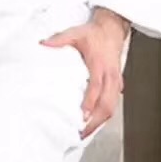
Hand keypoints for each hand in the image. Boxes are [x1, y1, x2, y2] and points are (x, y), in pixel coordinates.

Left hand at [39, 7, 128, 138]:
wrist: (113, 29)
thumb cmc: (95, 34)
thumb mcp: (75, 33)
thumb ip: (59, 39)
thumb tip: (43, 44)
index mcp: (100, 66)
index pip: (96, 89)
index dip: (90, 104)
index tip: (82, 116)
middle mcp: (110, 76)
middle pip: (107, 105)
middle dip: (96, 121)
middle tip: (82, 133)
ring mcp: (116, 81)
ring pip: (112, 107)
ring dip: (101, 122)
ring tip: (86, 133)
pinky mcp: (117, 84)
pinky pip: (113, 103)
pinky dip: (105, 115)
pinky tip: (94, 122)